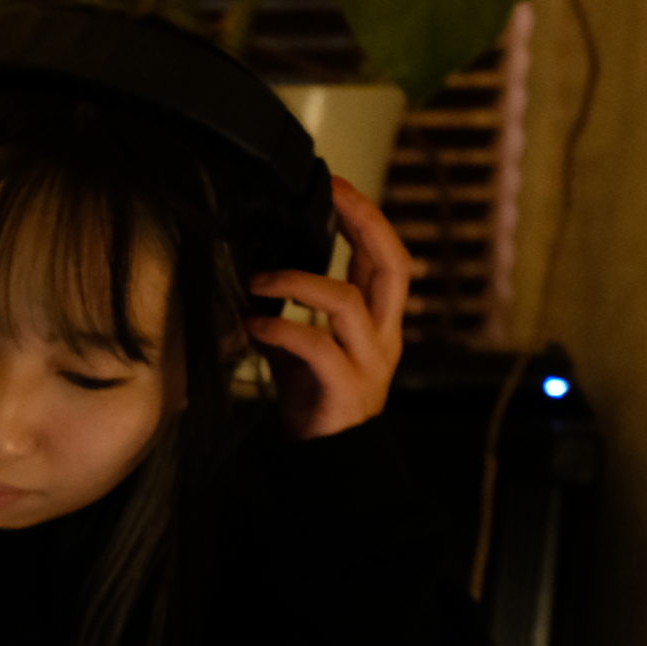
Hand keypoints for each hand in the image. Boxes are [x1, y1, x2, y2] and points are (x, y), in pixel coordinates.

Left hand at [242, 174, 410, 439]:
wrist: (328, 462)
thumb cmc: (314, 400)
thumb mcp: (304, 346)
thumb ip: (294, 310)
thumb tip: (256, 269)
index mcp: (379, 322)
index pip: (385, 257)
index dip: (366, 217)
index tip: (336, 184)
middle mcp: (383, 337)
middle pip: (392, 265)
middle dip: (362, 223)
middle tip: (330, 195)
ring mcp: (369, 363)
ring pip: (348, 303)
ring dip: (298, 283)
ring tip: (258, 282)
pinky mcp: (346, 389)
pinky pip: (317, 346)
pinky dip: (281, 329)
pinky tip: (254, 324)